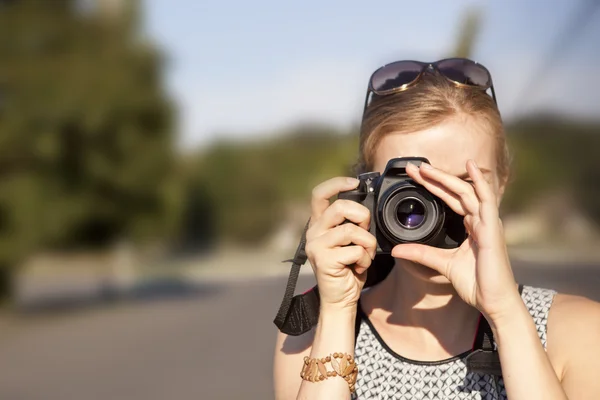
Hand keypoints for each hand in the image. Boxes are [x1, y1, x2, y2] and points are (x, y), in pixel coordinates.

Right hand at [305, 177, 377, 311]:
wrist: (341, 298)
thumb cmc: (348, 268)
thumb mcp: (350, 240)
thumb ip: (352, 222)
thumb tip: (367, 207)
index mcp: (319, 223)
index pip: (320, 194)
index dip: (337, 184)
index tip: (355, 183)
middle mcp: (313, 232)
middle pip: (340, 208)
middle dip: (362, 216)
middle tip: (366, 231)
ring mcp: (316, 246)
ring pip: (351, 230)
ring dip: (367, 243)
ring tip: (365, 256)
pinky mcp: (324, 260)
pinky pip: (354, 250)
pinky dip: (365, 259)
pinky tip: (360, 267)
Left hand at [391, 160, 520, 322]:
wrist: (494, 302)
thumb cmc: (476, 284)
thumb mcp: (442, 264)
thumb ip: (421, 254)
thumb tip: (397, 250)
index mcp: (472, 227)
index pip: (451, 200)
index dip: (434, 187)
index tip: (415, 176)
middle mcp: (481, 221)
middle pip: (456, 192)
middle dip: (435, 178)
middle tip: (414, 168)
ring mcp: (488, 223)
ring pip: (466, 192)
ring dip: (446, 178)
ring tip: (426, 167)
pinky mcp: (491, 229)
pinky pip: (486, 201)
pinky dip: (479, 183)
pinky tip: (470, 168)